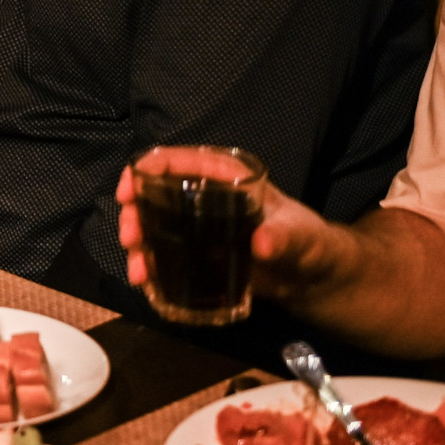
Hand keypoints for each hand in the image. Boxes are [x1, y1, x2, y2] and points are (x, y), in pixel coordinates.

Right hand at [115, 165, 356, 304]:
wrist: (315, 279)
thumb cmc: (311, 243)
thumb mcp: (302, 237)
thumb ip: (285, 237)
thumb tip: (262, 243)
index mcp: (226, 177)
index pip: (179, 161)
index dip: (146, 169)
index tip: (129, 190)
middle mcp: (206, 198)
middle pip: (157, 195)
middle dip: (134, 213)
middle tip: (130, 238)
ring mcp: (200, 228)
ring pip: (157, 226)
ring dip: (139, 244)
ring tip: (138, 270)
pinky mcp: (201, 256)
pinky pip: (169, 255)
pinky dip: (153, 267)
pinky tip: (147, 282)